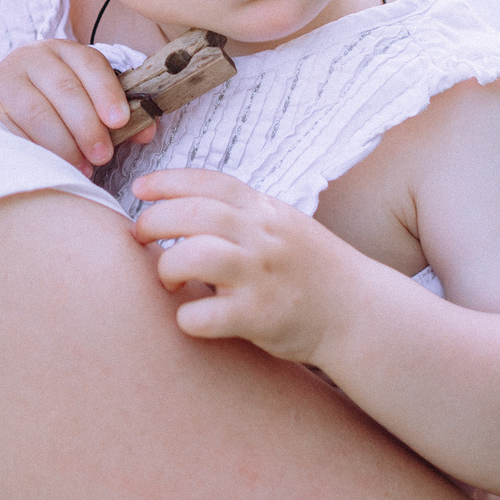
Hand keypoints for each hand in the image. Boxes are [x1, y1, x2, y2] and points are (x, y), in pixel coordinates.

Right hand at [0, 39, 148, 172]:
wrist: (4, 104)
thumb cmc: (57, 106)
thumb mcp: (87, 101)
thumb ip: (117, 116)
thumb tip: (147, 130)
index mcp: (64, 51)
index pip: (89, 64)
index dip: (107, 92)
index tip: (120, 122)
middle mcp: (32, 57)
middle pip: (64, 89)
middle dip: (87, 126)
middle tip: (103, 156)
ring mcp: (5, 78)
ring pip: (36, 110)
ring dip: (63, 143)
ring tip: (82, 167)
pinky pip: (10, 129)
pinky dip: (34, 150)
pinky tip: (51, 165)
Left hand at [129, 168, 375, 363]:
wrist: (359, 312)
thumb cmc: (312, 269)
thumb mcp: (283, 224)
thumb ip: (243, 214)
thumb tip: (187, 206)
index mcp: (265, 210)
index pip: (209, 181)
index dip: (168, 181)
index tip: (140, 188)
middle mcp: (262, 237)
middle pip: (191, 215)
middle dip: (154, 221)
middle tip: (141, 236)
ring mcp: (260, 276)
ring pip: (193, 257)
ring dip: (167, 268)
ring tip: (169, 279)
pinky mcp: (259, 316)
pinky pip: (204, 315)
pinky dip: (187, 317)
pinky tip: (191, 318)